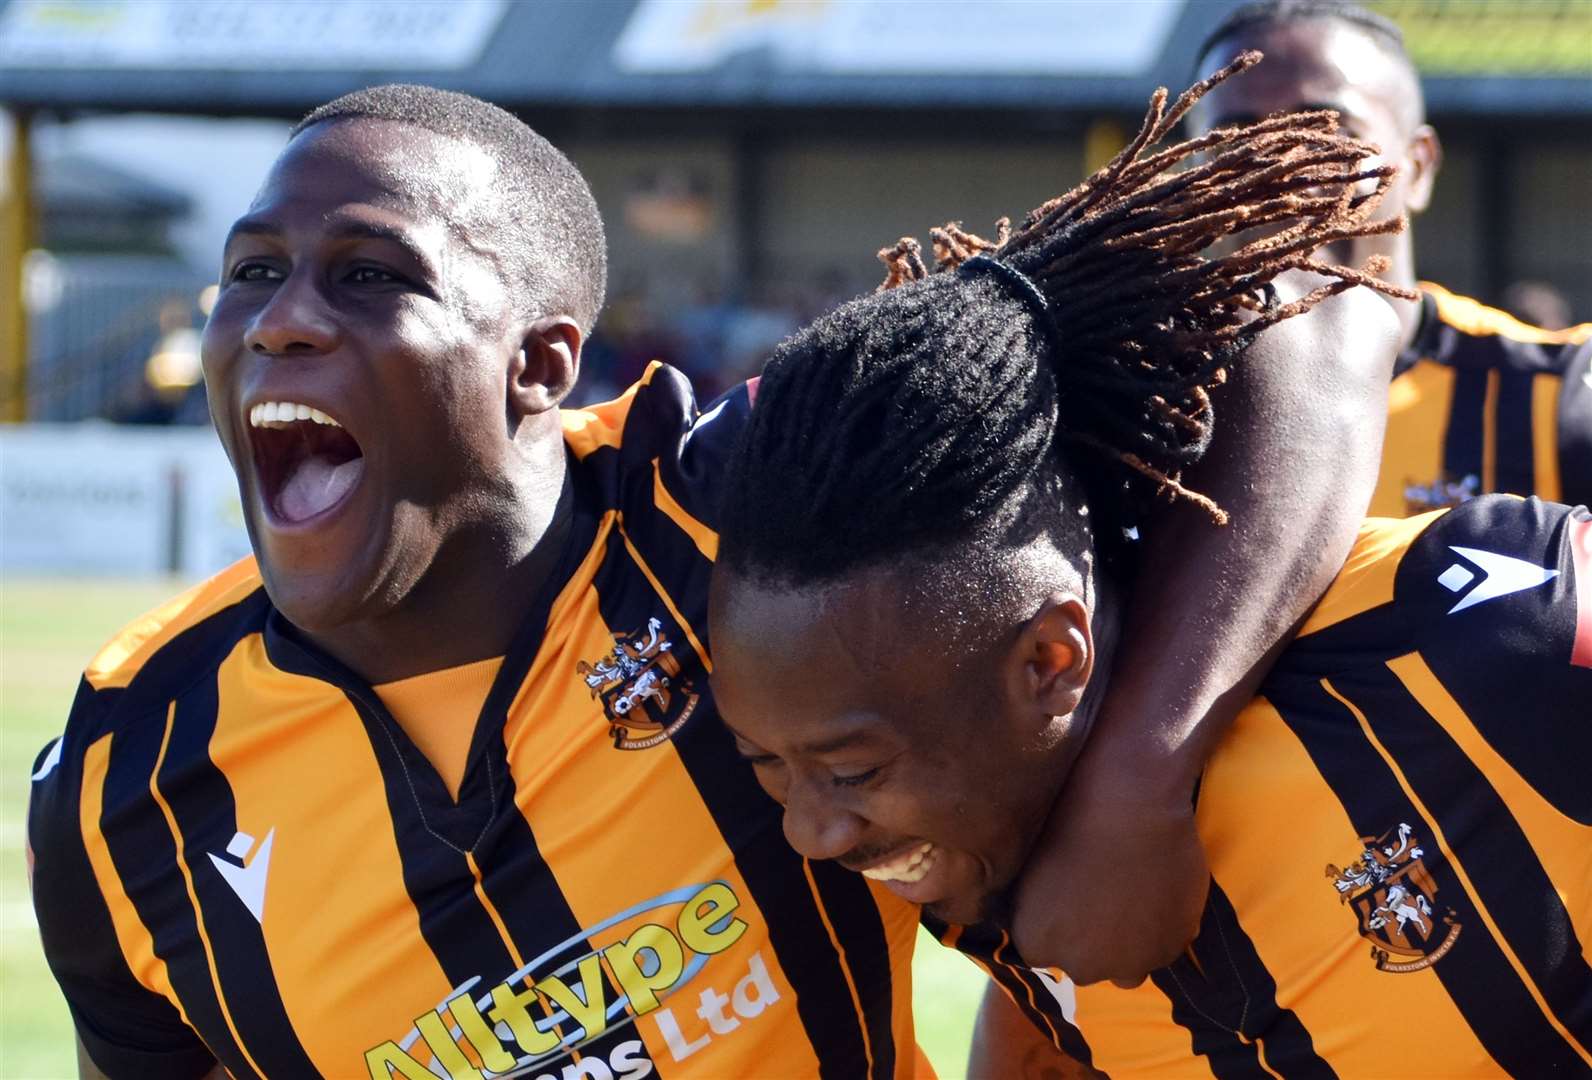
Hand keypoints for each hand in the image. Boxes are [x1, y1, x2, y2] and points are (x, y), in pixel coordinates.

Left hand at [1009, 772, 1208, 986]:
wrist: (1131, 804)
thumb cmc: (1071, 820)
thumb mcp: (1030, 870)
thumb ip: (1035, 910)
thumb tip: (1045, 922)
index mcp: (1036, 943)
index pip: (1043, 952)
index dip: (1059, 925)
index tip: (1070, 899)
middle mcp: (1079, 965)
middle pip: (1085, 964)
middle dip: (1092, 940)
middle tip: (1103, 897)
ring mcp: (1127, 963)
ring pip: (1126, 968)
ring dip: (1128, 945)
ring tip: (1132, 899)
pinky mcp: (1169, 950)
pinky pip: (1163, 949)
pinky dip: (1161, 930)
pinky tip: (1156, 893)